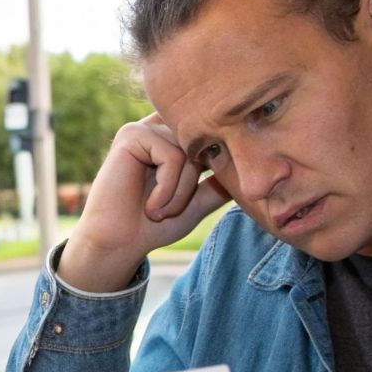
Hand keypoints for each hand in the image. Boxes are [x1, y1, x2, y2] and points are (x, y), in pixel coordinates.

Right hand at [58, 112, 230, 291]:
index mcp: (173, 139)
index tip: (208, 187)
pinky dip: (167, 188)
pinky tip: (150, 206)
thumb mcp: (197, 202)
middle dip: (193, 185)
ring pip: (189, 152)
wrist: (119, 244)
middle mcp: (159, 127)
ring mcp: (144, 128)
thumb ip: (219, 183)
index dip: (216, 159)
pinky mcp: (131, 135)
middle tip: (169, 211)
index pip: (210, 135)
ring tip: (159, 211)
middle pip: (204, 145)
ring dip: (180, 191)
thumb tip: (252, 166)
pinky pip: (172, 156)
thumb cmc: (153, 224)